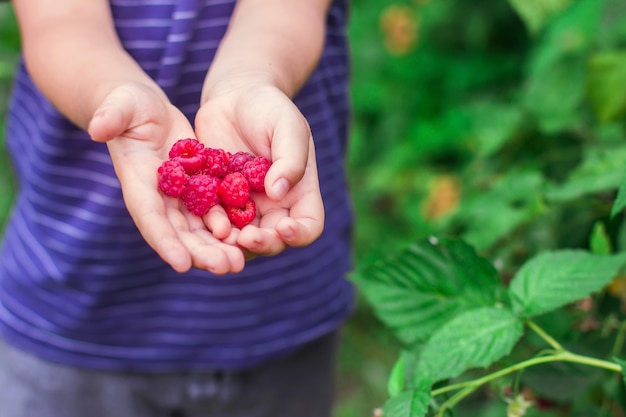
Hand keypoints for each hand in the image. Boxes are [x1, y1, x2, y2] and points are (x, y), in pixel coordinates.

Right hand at [87, 82, 245, 273]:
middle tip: (226, 268)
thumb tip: (97, 128)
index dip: (165, 242)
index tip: (183, 265)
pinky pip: (214, 214)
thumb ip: (111, 115)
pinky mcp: (197, 192)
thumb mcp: (122, 105)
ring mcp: (178, 199)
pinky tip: (248, 240)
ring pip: (198, 230)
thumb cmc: (130, 105)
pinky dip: (229, 228)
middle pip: (179, 233)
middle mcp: (158, 199)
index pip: (150, 217)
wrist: (148, 111)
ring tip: (238, 264)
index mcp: (137, 183)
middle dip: (200, 253)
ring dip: (217, 248)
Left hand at [195, 83, 324, 256]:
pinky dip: (206, 227)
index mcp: (299, 192)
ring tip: (220, 236)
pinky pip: (212, 222)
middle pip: (273, 241)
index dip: (299, 234)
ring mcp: (244, 207)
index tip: (283, 227)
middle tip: (245, 238)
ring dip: (231, 244)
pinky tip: (197, 223)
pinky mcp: (216, 201)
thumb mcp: (287, 125)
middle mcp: (274, 207)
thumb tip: (278, 193)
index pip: (308, 226)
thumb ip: (290, 158)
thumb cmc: (269, 107)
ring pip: (240, 239)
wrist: (234, 96)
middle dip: (261, 244)